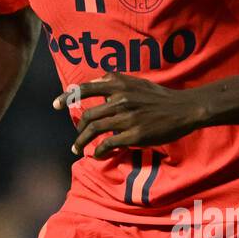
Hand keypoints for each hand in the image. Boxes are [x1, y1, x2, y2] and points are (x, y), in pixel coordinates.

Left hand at [54, 75, 205, 156]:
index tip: (55, 105)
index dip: (67, 97)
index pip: (86, 88)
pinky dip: (99, 151)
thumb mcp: (138, 82)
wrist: (183, 109)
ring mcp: (126, 117)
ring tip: (79, 149)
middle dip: (78, 130)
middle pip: (88, 115)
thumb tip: (98, 82)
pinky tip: (98, 155)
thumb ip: (117, 81)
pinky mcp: (134, 134)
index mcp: (119, 85)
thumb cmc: (160, 96)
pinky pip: (109, 144)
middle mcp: (120, 99)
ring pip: (95, 130)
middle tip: (76, 140)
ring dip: (82, 142)